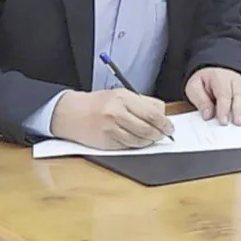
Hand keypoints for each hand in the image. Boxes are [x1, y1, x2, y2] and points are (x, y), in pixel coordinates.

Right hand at [49, 89, 173, 149]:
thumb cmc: (98, 103)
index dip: (164, 123)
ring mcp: (110, 129)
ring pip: (139, 140)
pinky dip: (135, 145)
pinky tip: (137, 141)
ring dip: (148, 141)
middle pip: (147, 129)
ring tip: (150, 138)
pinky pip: (127, 146)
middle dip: (159, 134)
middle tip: (163, 135)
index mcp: (123, 98)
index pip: (152, 114)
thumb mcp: (121, 95)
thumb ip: (143, 103)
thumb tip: (163, 114)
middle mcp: (117, 113)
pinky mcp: (106, 142)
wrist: (71, 113)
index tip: (170, 128)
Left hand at [185, 67, 240, 125]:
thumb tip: (207, 114)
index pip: (223, 93)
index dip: (224, 108)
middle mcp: (234, 81)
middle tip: (238, 123)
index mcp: (219, 77)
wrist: (213, 71)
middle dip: (240, 110)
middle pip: (239, 95)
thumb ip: (200, 101)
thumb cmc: (204, 81)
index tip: (223, 120)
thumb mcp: (194, 87)